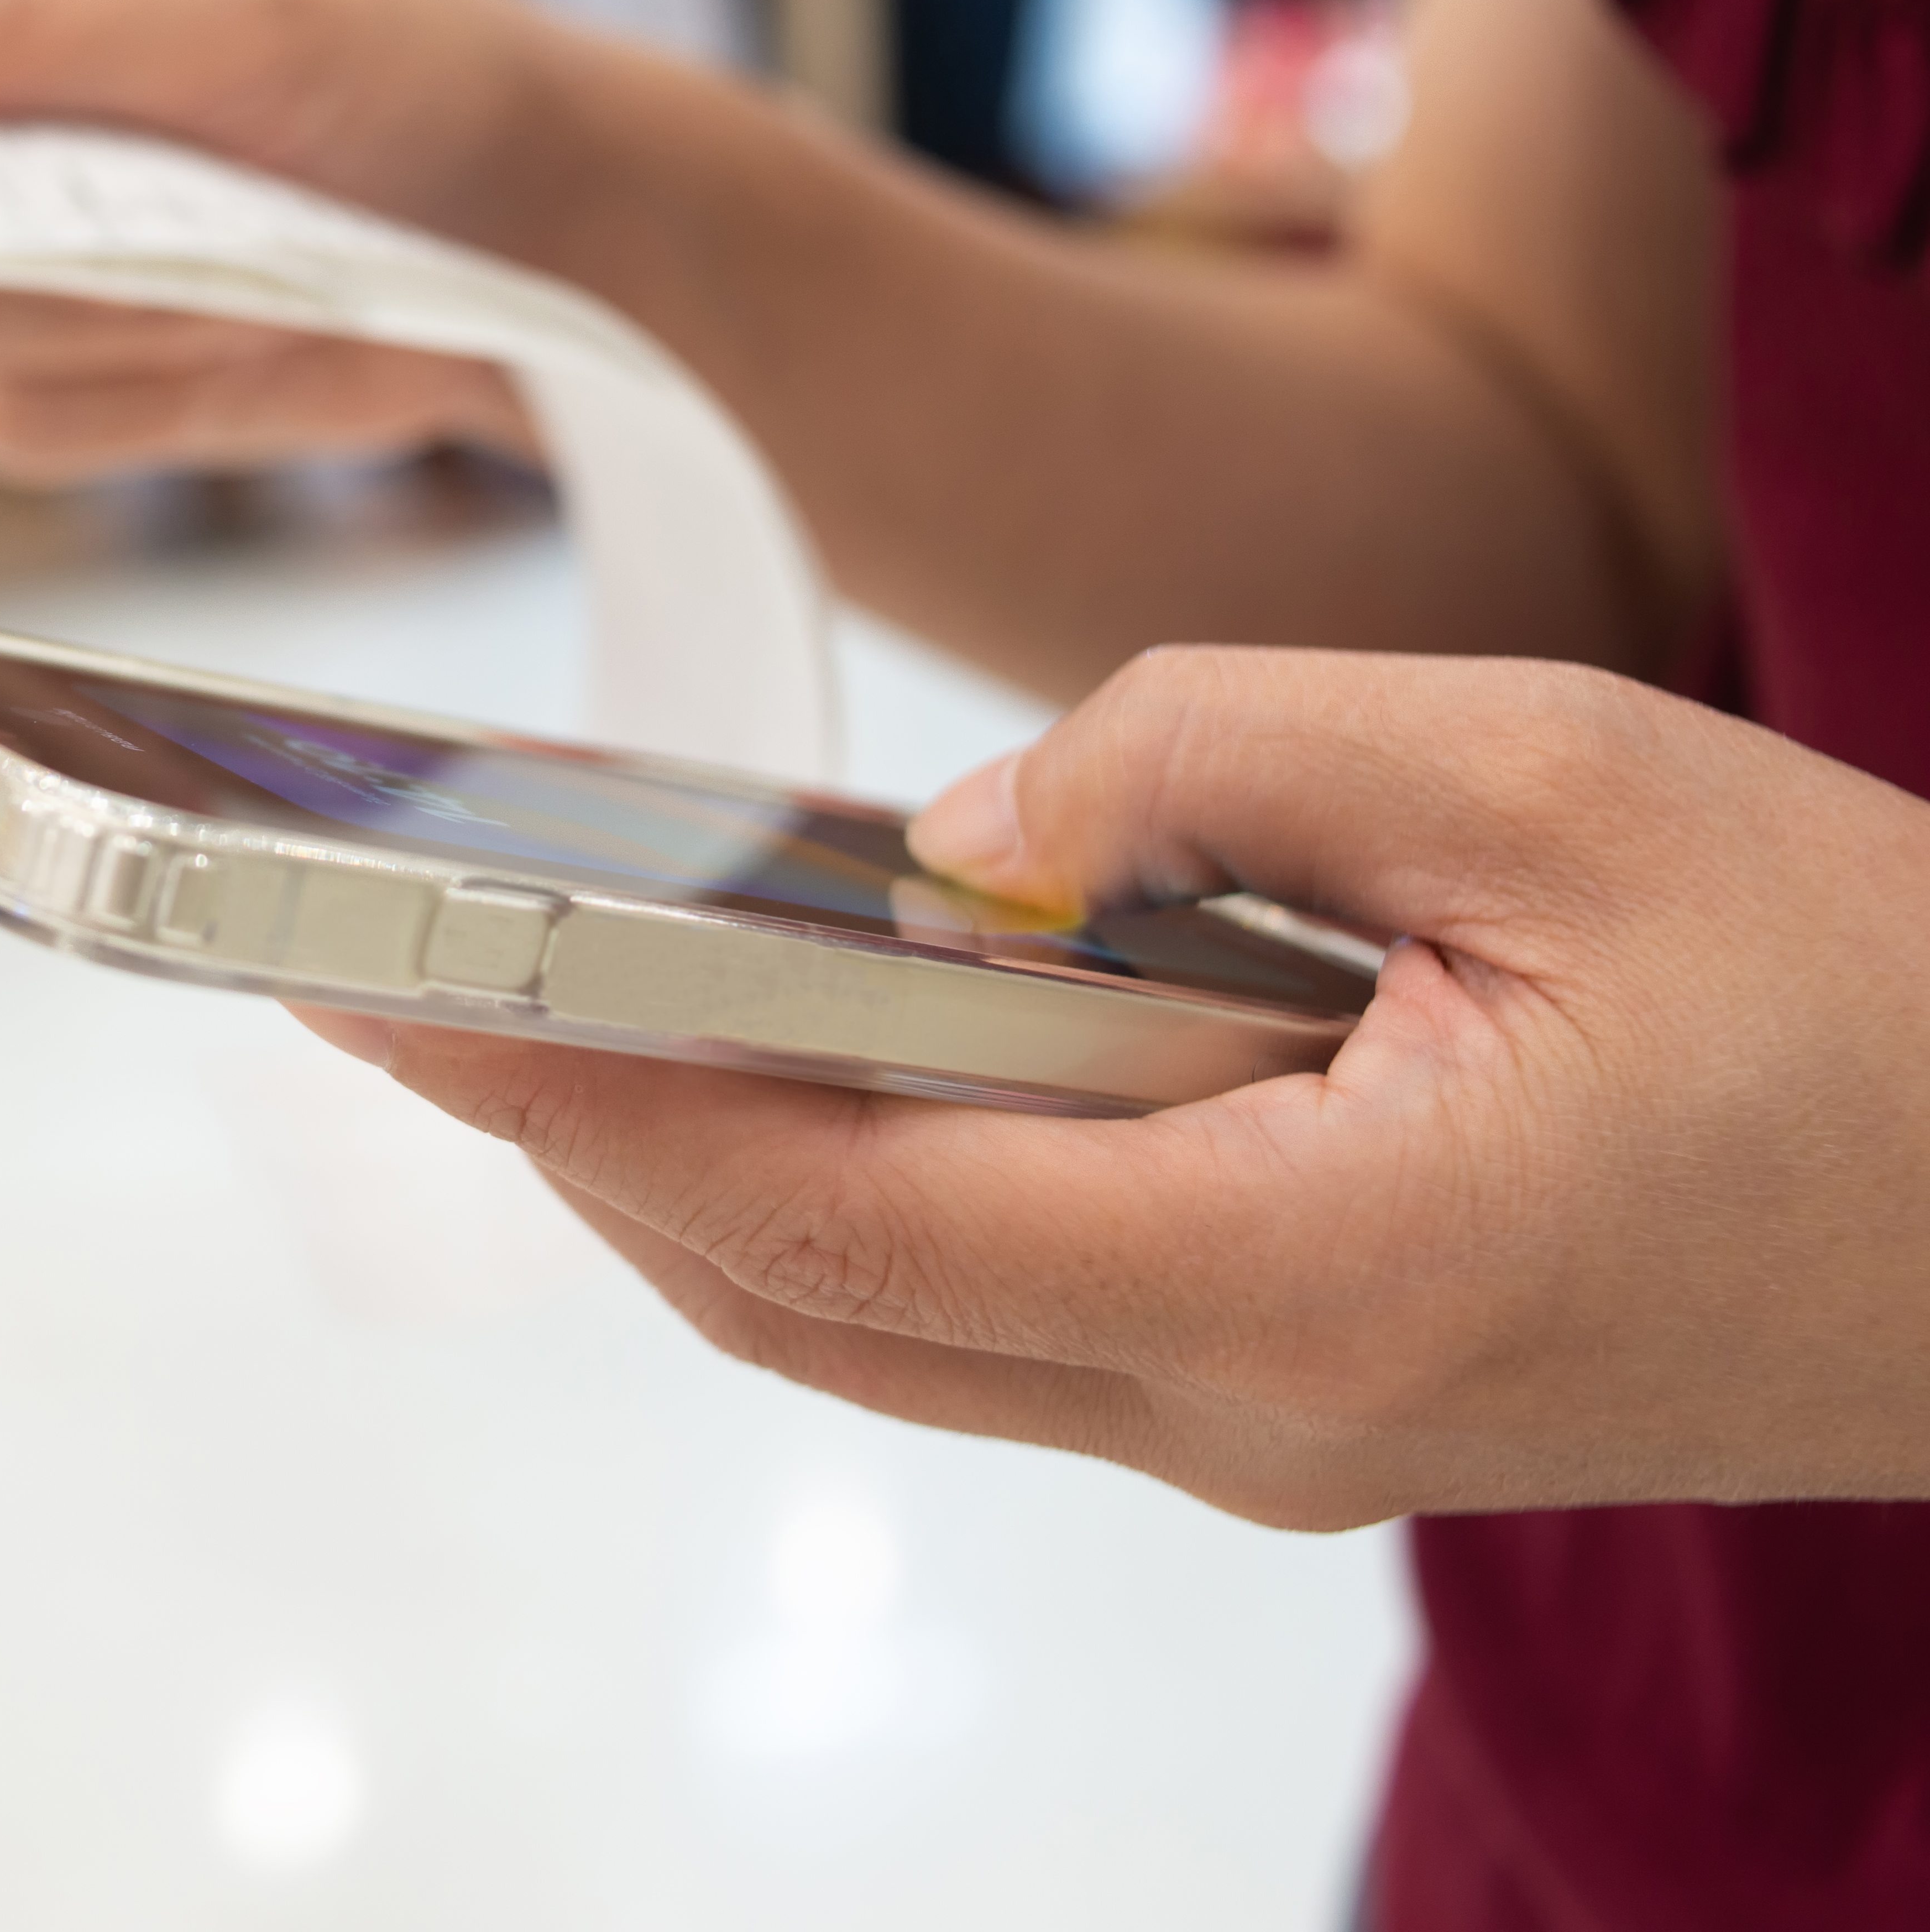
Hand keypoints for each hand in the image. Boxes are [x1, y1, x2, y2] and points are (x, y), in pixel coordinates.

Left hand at [302, 649, 1929, 1526]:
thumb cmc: (1870, 991)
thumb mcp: (1541, 774)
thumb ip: (1210, 761)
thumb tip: (969, 834)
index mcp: (1303, 1275)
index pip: (841, 1208)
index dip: (606, 1103)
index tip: (425, 1005)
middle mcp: (1253, 1407)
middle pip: (818, 1293)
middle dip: (594, 1147)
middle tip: (409, 999)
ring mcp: (1273, 1432)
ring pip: (891, 1323)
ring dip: (705, 1177)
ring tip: (544, 1024)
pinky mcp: (1302, 1396)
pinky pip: (1004, 1309)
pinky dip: (858, 1191)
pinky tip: (787, 1068)